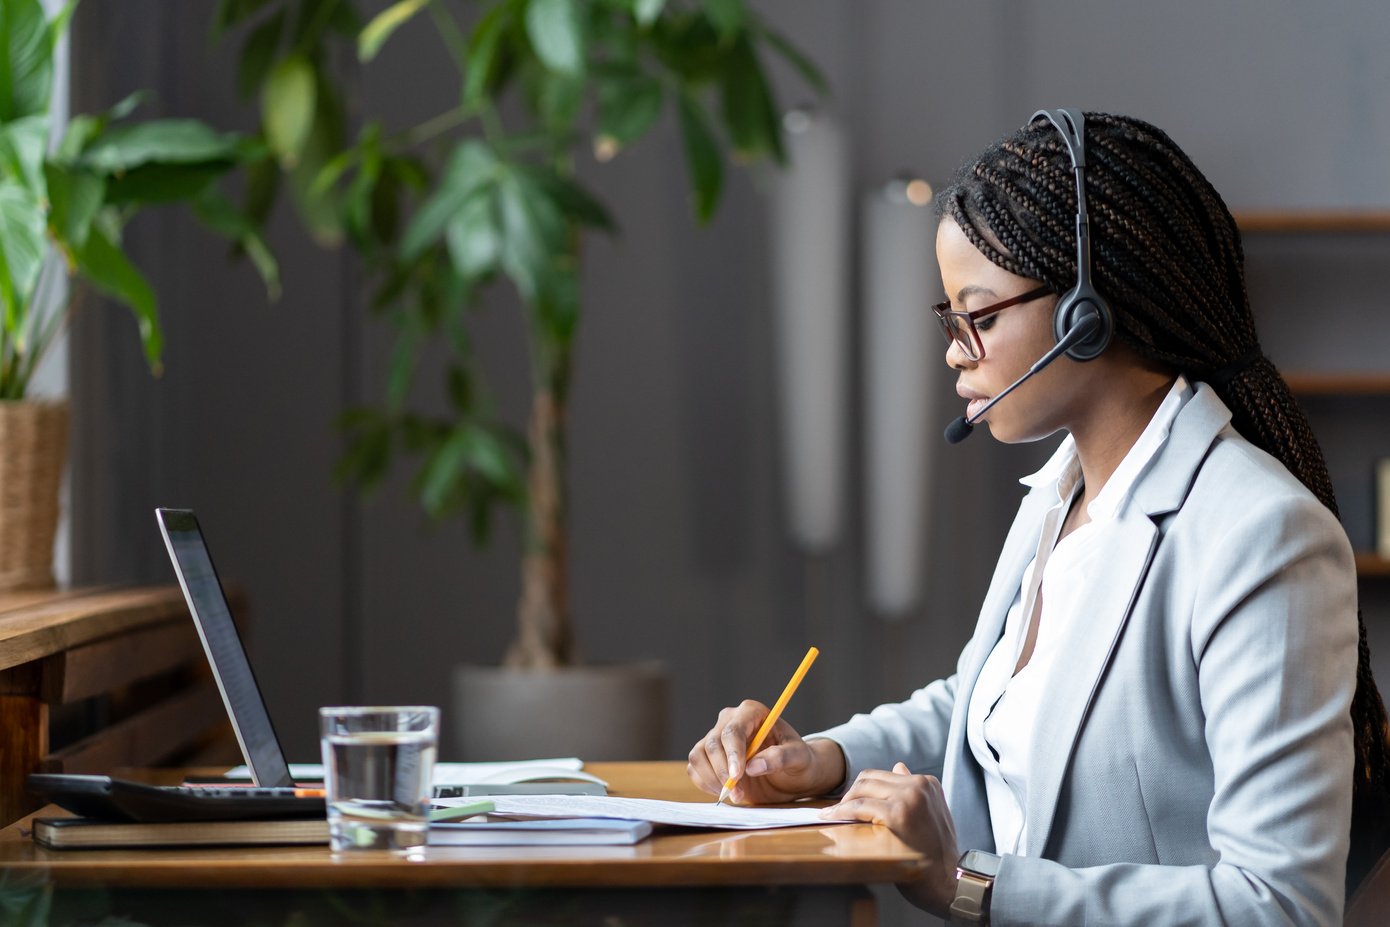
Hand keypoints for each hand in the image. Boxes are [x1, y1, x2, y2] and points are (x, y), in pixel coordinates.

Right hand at [686, 700, 844, 803]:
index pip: (733, 731)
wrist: (791, 773)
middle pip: (713, 744)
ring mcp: (716, 737)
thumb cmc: (798, 760)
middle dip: (723, 772)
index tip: (737, 777)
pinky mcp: (708, 756)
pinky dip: (705, 783)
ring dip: (712, 779)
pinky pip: (695, 767)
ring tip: (735, 795)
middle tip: (738, 795)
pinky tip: (724, 792)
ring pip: (698, 755)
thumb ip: (779, 758)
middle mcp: (730, 720)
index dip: (732, 754)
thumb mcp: (798, 758)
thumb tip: (754, 766)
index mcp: (751, 712)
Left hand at [820, 763, 959, 915]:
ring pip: (862, 790)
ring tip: (832, 815)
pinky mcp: (897, 815)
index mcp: (927, 783)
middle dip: (850, 794)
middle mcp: (918, 785)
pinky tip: (833, 819)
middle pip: (870, 779)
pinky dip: (842, 812)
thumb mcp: (933, 814)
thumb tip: (898, 766)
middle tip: (837, 810)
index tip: (849, 801)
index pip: (883, 775)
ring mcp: (909, 798)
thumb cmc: (938, 853)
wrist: (950, 880)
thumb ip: (915, 791)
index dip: (862, 789)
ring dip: (843, 803)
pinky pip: (859, 807)